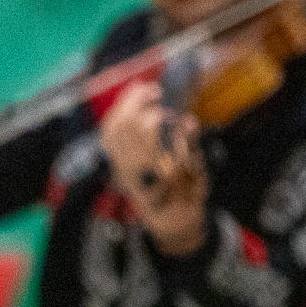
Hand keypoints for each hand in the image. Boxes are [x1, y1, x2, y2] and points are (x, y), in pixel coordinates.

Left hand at [101, 82, 208, 256]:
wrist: (169, 217)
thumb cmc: (186, 192)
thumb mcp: (196, 170)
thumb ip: (190, 145)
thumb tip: (189, 122)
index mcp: (155, 169)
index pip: (143, 138)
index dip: (151, 115)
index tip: (165, 105)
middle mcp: (132, 167)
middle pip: (123, 129)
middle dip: (135, 103)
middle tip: (151, 89)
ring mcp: (120, 166)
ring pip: (112, 131)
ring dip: (123, 107)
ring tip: (138, 92)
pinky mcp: (116, 165)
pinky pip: (108, 138)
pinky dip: (116, 119)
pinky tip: (127, 108)